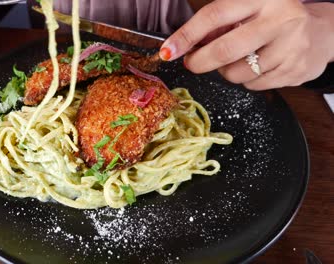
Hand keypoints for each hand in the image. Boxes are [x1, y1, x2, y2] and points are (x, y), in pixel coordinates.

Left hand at [159, 0, 333, 89]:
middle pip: (225, 50)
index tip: (168, 51)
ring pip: (237, 73)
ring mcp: (290, 46)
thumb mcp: (249, 11)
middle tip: (192, 64)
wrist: (322, 33)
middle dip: (200, 62)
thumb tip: (183, 46)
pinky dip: (248, 81)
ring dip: (227, 72)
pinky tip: (259, 67)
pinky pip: (254, 86)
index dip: (186, 35)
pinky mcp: (295, 70)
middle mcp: (279, 19)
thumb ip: (219, 25)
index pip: (214, 15)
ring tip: (239, 59)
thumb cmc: (274, 20)